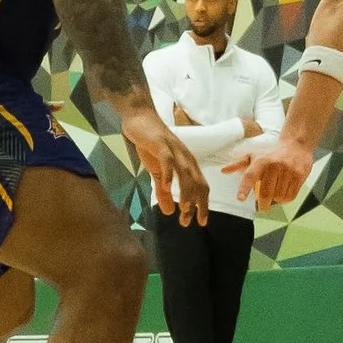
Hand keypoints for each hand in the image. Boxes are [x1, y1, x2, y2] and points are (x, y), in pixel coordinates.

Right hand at [122, 103, 209, 224]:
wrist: (139, 119)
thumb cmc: (151, 145)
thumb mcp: (157, 172)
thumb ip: (163, 191)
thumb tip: (169, 212)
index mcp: (188, 164)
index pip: (201, 187)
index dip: (202, 205)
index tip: (200, 222)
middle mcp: (186, 158)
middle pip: (197, 183)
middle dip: (196, 204)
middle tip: (189, 222)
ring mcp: (175, 150)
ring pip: (185, 174)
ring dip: (186, 193)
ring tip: (184, 210)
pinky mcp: (161, 145)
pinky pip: (168, 161)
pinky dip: (169, 175)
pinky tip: (168, 188)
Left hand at [230, 129, 313, 211]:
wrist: (296, 145)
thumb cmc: (271, 154)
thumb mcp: (254, 156)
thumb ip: (238, 165)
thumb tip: (223, 171)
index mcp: (261, 160)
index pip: (250, 175)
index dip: (245, 188)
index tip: (240, 198)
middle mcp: (275, 165)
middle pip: (265, 193)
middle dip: (262, 203)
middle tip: (261, 205)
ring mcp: (288, 170)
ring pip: (278, 196)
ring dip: (275, 199)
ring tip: (276, 190)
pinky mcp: (299, 176)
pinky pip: (290, 196)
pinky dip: (285, 198)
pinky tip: (284, 190)